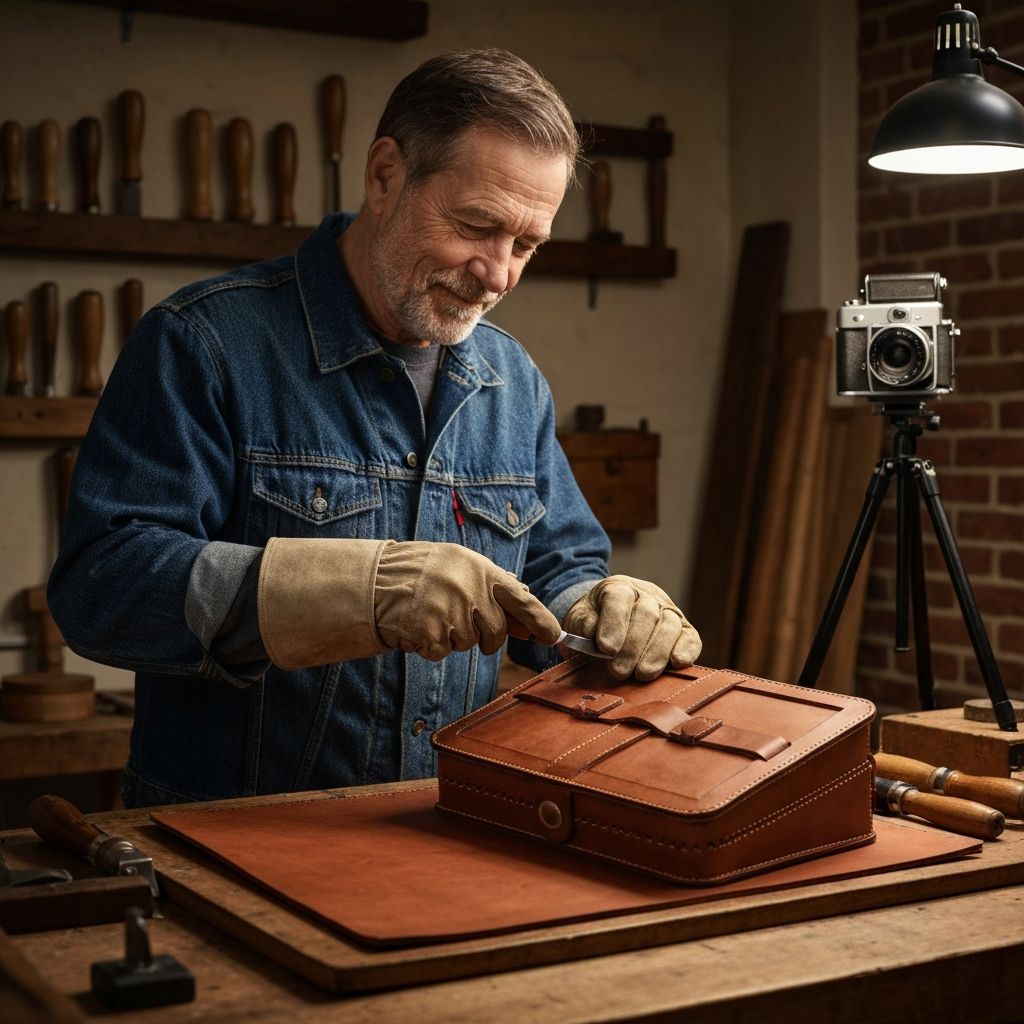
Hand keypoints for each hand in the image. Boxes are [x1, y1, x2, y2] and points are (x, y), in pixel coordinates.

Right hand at [374, 542, 559, 659]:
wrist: (376, 578)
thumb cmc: (423, 572)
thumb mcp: (461, 566)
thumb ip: (493, 588)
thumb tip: (526, 614)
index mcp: (481, 570)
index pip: (520, 599)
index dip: (540, 620)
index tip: (553, 636)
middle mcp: (470, 590)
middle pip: (495, 631)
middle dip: (486, 637)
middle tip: (463, 625)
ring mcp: (451, 612)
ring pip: (468, 643)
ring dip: (453, 637)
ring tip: (431, 613)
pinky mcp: (432, 632)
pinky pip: (443, 652)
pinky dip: (431, 645)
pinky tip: (418, 625)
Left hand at [562, 575, 700, 680]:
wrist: (609, 622)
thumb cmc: (593, 623)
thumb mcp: (579, 619)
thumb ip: (583, 624)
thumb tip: (592, 632)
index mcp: (619, 587)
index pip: (618, 598)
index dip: (613, 622)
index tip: (605, 648)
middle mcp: (647, 594)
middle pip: (646, 614)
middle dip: (632, 646)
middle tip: (619, 671)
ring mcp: (668, 610)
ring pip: (669, 625)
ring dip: (656, 652)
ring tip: (642, 675)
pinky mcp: (685, 629)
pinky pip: (690, 637)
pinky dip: (687, 649)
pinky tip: (677, 663)